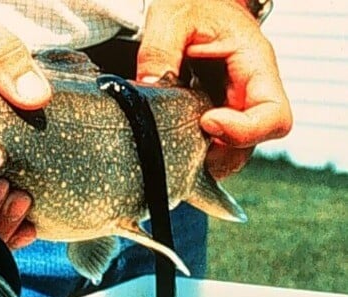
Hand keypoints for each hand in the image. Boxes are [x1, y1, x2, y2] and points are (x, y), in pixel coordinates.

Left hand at [136, 0, 291, 178]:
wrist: (197, 2)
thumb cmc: (195, 4)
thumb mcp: (173, 18)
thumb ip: (159, 51)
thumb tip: (146, 86)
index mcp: (254, 65)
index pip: (274, 116)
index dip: (245, 131)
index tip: (207, 122)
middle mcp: (250, 91)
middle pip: (253, 143)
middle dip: (219, 153)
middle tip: (182, 144)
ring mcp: (234, 105)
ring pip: (233, 149)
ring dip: (205, 156)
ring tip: (174, 145)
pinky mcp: (216, 112)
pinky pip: (215, 143)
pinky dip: (196, 150)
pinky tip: (173, 140)